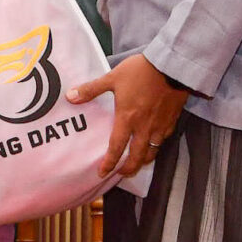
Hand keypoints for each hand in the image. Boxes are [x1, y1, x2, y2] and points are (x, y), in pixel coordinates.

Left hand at [68, 54, 188, 176]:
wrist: (171, 67)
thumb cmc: (140, 72)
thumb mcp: (112, 78)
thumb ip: (91, 89)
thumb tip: (70, 96)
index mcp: (128, 119)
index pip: (117, 148)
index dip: (109, 163)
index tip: (102, 173)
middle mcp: (144, 128)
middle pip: (137, 157)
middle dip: (129, 169)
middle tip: (121, 174)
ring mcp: (160, 126)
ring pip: (152, 152)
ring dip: (143, 160)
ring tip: (137, 163)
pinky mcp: (172, 121)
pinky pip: (163, 140)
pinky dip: (156, 146)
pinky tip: (153, 143)